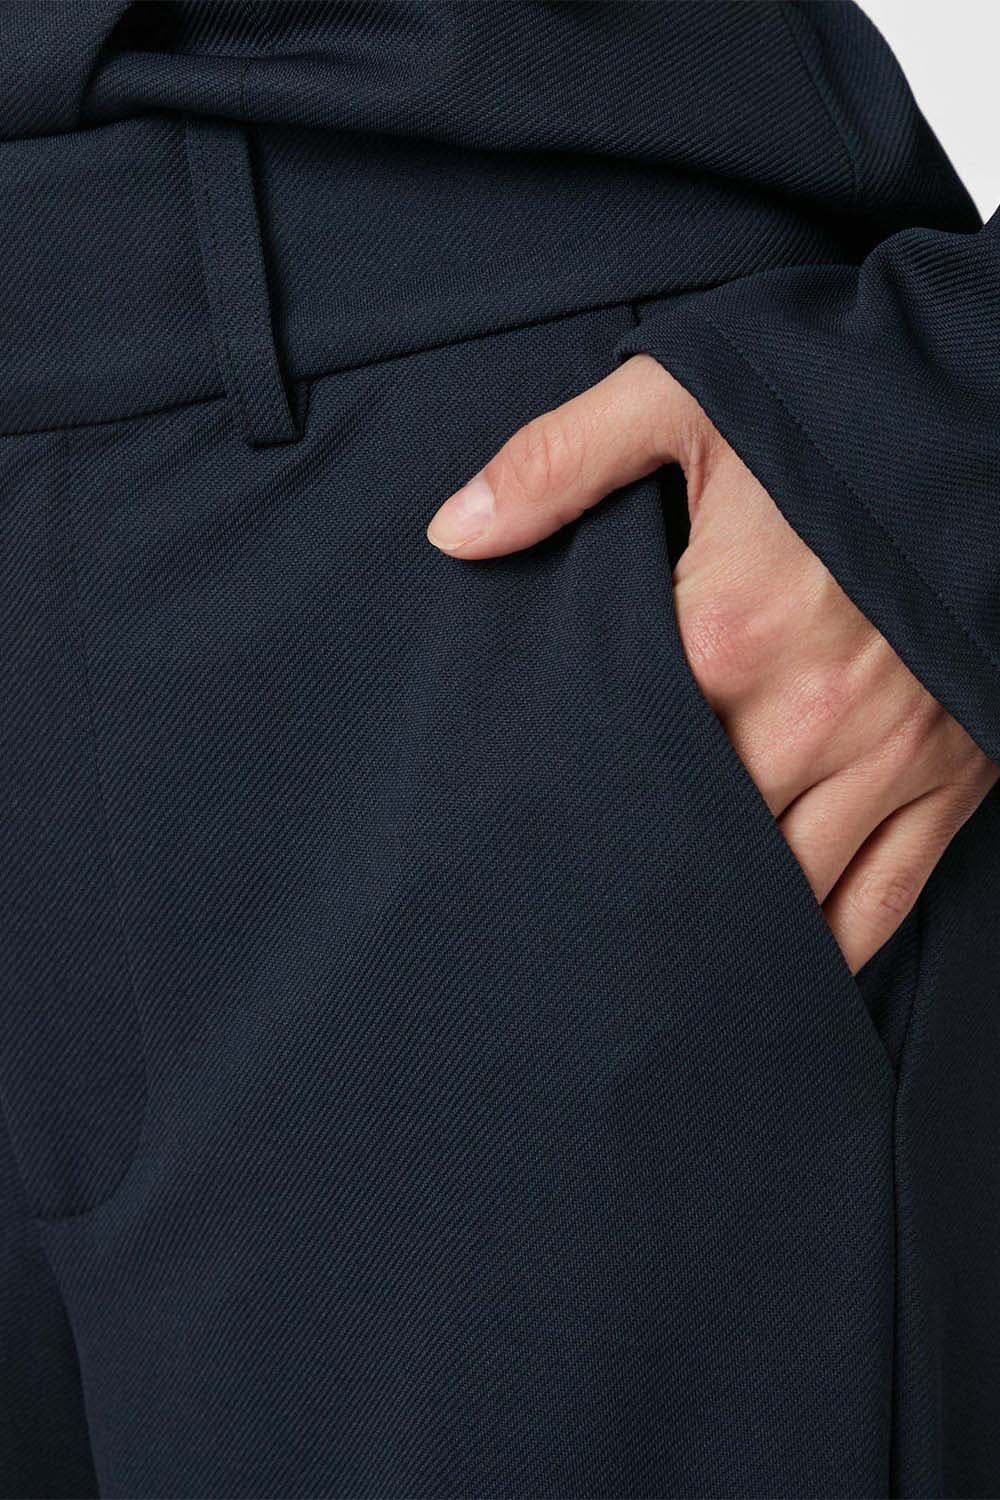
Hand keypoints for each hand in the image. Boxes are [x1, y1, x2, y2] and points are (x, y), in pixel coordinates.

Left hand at [426, 355, 997, 972]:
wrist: (999, 418)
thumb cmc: (839, 412)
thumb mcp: (685, 400)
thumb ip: (559, 462)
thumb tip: (452, 532)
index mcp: (724, 637)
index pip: (620, 755)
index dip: (568, 801)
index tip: (524, 833)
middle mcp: (804, 721)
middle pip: (698, 839)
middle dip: (640, 879)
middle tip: (573, 927)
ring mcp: (886, 760)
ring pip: (789, 891)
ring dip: (726, 930)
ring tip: (661, 970)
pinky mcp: (951, 778)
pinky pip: (886, 895)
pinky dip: (833, 947)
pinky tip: (783, 975)